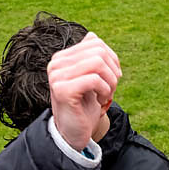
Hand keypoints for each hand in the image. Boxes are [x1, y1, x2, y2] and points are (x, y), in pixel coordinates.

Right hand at [47, 32, 121, 150]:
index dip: (112, 58)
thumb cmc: (83, 106)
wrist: (72, 134)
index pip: (94, 42)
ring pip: (97, 62)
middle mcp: (56, 64)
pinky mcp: (62, 90)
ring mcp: (57, 76)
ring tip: (107, 94)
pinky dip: (105, 90)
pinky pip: (94, 79)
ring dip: (110, 80)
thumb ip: (89, 58)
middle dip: (112, 70)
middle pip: (98, 50)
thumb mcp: (90, 79)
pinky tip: (101, 100)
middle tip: (111, 88)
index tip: (112, 78)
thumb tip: (92, 36)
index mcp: (62, 58)